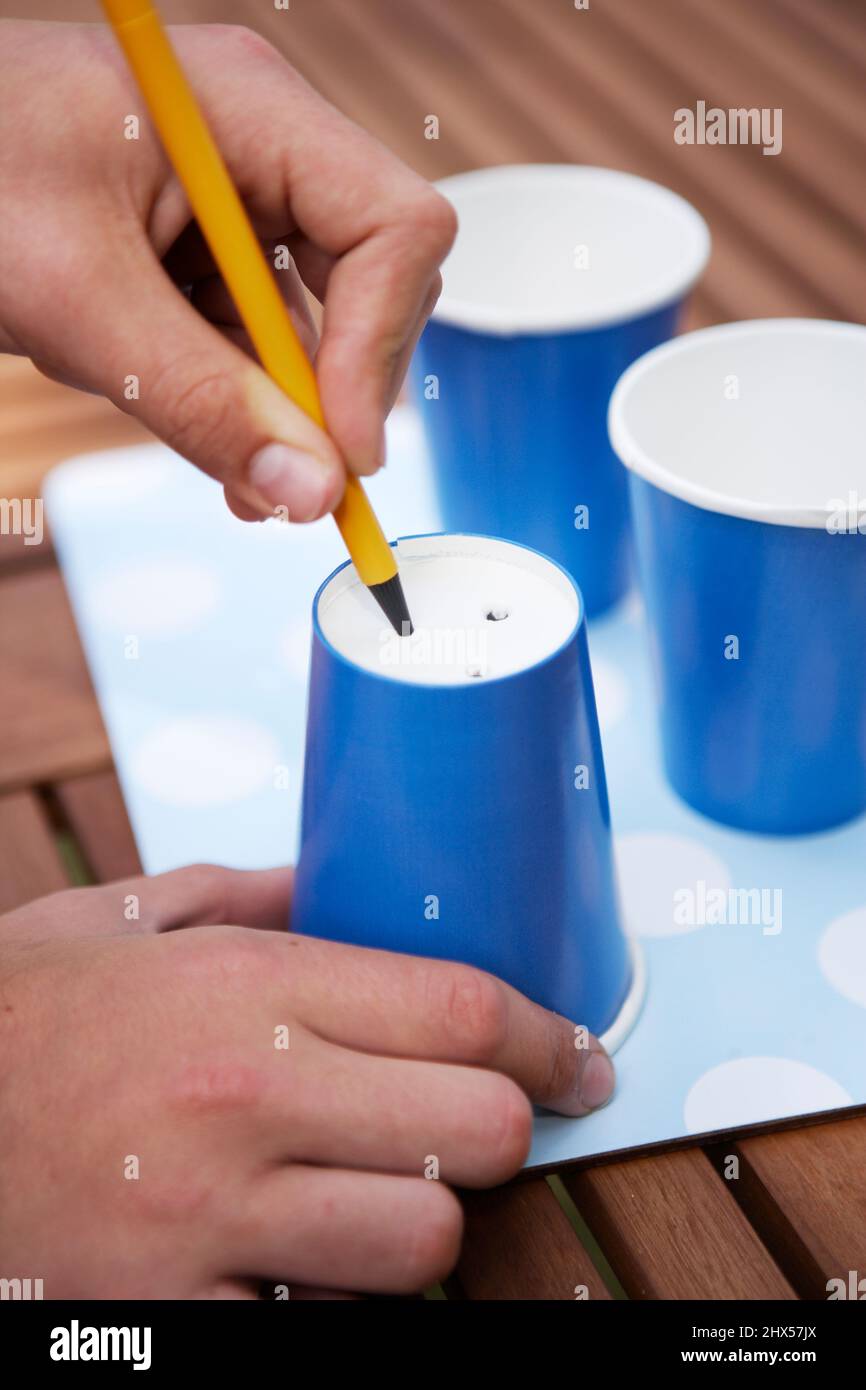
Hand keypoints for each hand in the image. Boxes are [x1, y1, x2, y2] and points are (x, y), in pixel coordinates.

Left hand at [0, 20, 455, 522]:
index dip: (382, 346)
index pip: (395, 228)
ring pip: (311, 331)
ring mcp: (236, 203)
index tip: (340, 452)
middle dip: (332, 391)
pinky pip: (253, 343)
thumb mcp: (76, 298)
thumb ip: (200, 401)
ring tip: (218, 463)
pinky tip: (186, 426)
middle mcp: (263, 150)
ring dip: (271, 410)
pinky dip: (229, 401)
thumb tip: (311, 496)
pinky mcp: (201, 254)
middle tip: (290, 483)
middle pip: (373, 283)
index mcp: (253, 113)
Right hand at [0, 865, 614, 1298]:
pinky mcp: (172, 1321)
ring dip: (417, 1223)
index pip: (463, 1012)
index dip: (551, 1039)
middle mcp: (241, 1100)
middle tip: (474, 1126)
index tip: (579, 1060)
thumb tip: (349, 882)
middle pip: (476, 1132)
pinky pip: (326, 1331)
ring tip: (365, 1195)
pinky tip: (290, 1261)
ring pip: (421, 1246)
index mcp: (244, 987)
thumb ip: (250, 893)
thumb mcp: (118, 920)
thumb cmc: (14, 1019)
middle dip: (500, 1131)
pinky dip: (333, 1303)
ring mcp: (207, 1224)